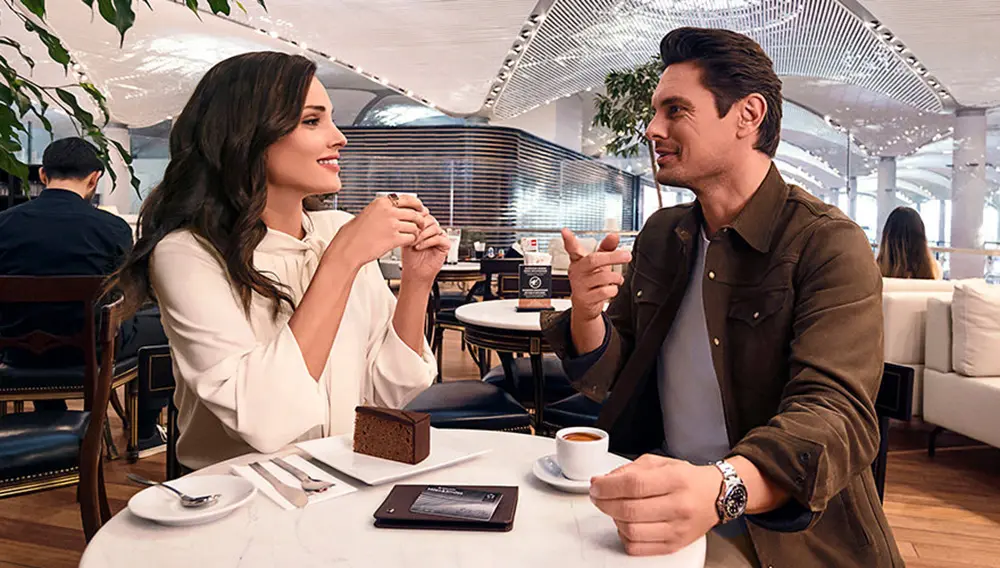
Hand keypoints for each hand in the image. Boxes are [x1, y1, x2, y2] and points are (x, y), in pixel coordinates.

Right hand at [327, 194, 427, 269]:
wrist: (349, 246)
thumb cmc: (357, 232)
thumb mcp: (370, 212)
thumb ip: (386, 208)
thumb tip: (403, 207)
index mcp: (382, 202)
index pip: (408, 199)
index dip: (418, 205)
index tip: (421, 209)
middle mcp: (388, 211)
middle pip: (414, 213)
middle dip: (420, 220)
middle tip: (422, 224)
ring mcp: (391, 225)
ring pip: (414, 226)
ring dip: (416, 232)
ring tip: (412, 235)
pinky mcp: (394, 238)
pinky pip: (411, 238)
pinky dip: (412, 240)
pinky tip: (408, 242)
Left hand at [401, 210, 449, 283]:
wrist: (414, 272)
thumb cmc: (409, 257)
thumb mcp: (406, 237)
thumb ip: (409, 226)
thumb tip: (407, 215)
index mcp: (424, 226)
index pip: (424, 213)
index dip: (416, 217)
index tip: (408, 222)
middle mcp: (433, 230)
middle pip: (430, 219)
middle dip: (419, 226)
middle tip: (411, 234)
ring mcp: (440, 236)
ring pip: (434, 228)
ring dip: (422, 235)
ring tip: (414, 242)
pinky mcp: (445, 245)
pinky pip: (439, 238)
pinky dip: (428, 242)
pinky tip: (419, 247)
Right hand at [563, 229, 631, 321]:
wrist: (585, 306)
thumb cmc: (592, 281)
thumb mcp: (599, 263)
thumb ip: (607, 248)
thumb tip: (614, 236)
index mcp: (578, 260)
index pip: (572, 248)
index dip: (568, 240)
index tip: (565, 231)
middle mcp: (577, 272)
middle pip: (593, 260)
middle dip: (612, 257)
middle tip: (627, 255)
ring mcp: (579, 285)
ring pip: (603, 277)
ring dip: (616, 278)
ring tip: (616, 280)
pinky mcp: (585, 298)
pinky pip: (605, 291)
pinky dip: (613, 290)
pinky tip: (609, 290)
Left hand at [590, 454, 721, 555]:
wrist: (716, 496)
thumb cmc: (686, 478)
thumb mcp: (660, 462)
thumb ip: (630, 469)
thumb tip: (603, 481)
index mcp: (675, 480)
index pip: (633, 485)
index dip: (607, 486)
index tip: (596, 485)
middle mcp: (679, 506)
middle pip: (629, 510)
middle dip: (604, 502)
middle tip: (598, 496)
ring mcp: (677, 529)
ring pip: (631, 531)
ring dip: (613, 519)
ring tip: (614, 508)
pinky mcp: (674, 545)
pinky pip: (638, 548)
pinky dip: (624, 536)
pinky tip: (625, 524)